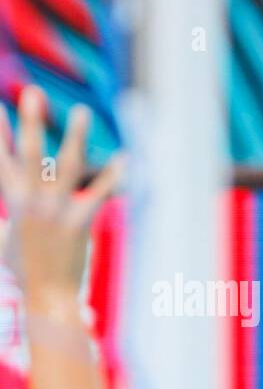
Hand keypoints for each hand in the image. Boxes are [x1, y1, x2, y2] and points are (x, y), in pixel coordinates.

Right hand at [0, 86, 122, 314]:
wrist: (47, 296)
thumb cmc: (25, 271)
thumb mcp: (4, 239)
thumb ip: (4, 218)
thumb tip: (7, 208)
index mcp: (12, 203)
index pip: (0, 160)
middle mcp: (32, 201)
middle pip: (29, 154)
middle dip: (29, 122)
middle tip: (32, 93)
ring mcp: (57, 210)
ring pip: (68, 166)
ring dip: (74, 137)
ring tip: (80, 111)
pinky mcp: (81, 221)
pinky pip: (100, 192)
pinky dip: (113, 175)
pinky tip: (125, 156)